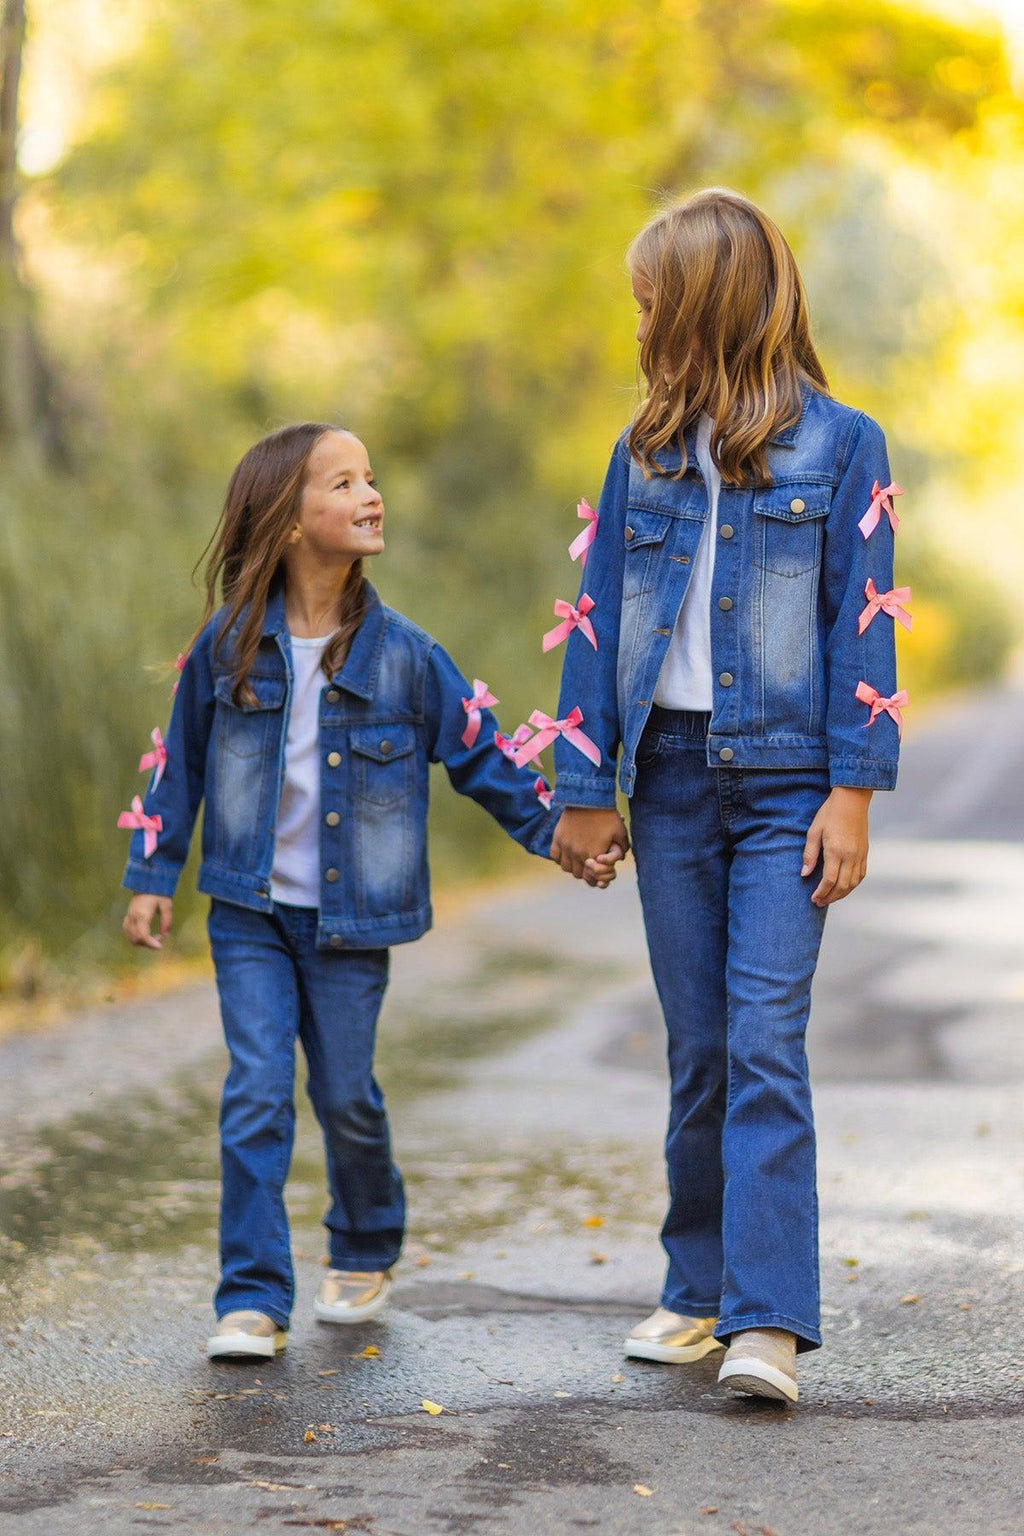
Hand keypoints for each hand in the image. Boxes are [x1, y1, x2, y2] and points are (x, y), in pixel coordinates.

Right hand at [123, 894, 172, 949]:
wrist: (146, 882)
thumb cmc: (159, 893)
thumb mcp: (166, 905)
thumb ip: (166, 921)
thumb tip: (165, 935)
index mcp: (142, 914)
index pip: (142, 936)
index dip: (150, 944)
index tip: (160, 947)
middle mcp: (133, 917)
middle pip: (136, 939)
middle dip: (148, 944)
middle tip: (160, 938)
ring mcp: (128, 917)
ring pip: (130, 937)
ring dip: (142, 942)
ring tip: (154, 936)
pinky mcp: (127, 917)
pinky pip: (128, 932)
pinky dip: (136, 937)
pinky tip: (146, 934)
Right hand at [551, 806, 629, 880]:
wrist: (589, 798)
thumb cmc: (607, 816)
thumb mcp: (621, 833)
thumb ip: (621, 850)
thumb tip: (619, 860)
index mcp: (594, 856)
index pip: (592, 878)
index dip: (596, 878)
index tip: (598, 872)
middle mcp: (578, 854)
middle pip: (578, 875)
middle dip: (585, 872)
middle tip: (589, 865)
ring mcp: (566, 847)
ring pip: (566, 868)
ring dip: (573, 866)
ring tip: (578, 859)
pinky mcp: (557, 838)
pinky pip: (555, 857)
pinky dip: (561, 858)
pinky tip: (567, 853)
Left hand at [802, 787, 871, 906]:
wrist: (852, 800)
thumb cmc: (830, 813)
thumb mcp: (814, 831)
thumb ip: (810, 854)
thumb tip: (805, 873)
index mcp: (836, 851)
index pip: (829, 880)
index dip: (821, 892)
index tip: (814, 898)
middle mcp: (850, 856)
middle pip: (842, 886)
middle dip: (830, 897)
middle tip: (819, 902)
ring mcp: (860, 855)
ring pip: (853, 883)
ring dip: (842, 894)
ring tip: (830, 898)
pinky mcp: (865, 852)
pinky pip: (861, 875)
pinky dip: (852, 885)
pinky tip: (844, 887)